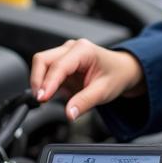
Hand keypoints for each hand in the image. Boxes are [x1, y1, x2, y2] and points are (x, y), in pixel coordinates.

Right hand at [29, 38, 144, 120]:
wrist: (123, 71)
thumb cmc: (116, 75)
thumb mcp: (103, 92)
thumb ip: (84, 102)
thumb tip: (68, 114)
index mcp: (83, 50)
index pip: (58, 65)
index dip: (47, 83)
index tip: (42, 98)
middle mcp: (71, 48)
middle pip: (43, 60)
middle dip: (38, 80)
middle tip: (40, 100)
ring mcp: (64, 54)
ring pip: (41, 64)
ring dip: (40, 82)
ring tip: (46, 100)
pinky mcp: (61, 63)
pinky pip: (46, 72)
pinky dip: (45, 84)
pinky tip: (51, 95)